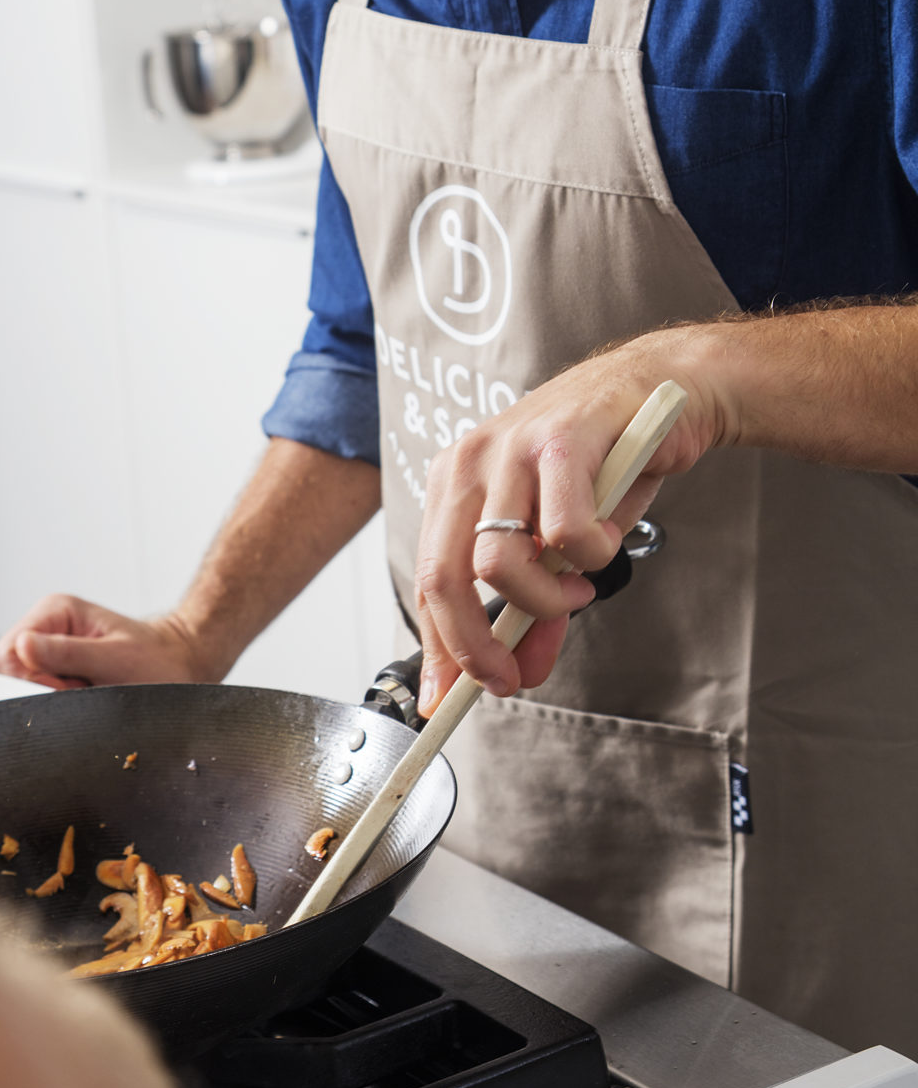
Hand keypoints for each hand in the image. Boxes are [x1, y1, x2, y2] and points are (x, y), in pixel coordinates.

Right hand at [0, 594, 204, 690]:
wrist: (178, 667)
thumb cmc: (156, 660)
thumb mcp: (114, 658)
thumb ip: (67, 652)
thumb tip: (22, 645)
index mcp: (55, 610)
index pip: (5, 653)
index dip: (31, 679)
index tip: (67, 686)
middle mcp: (46, 626)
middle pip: (9, 672)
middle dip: (43, 689)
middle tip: (83, 688)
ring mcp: (49, 648)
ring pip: (23, 687)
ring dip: (53, 697)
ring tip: (88, 690)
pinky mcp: (56, 669)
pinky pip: (39, 694)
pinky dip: (61, 702)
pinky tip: (86, 694)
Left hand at [413, 336, 717, 713]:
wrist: (659, 391)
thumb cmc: (603, 464)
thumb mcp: (556, 542)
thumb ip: (535, 602)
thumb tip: (524, 668)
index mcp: (455, 483)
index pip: (429, 579)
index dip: (440, 647)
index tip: (449, 697)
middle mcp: (470, 463)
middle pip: (444, 577)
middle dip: (476, 645)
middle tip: (515, 675)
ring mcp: (512, 450)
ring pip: (498, 562)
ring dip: (546, 598)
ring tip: (578, 587)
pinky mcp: (561, 442)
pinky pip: (567, 533)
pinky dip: (593, 556)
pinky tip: (607, 541)